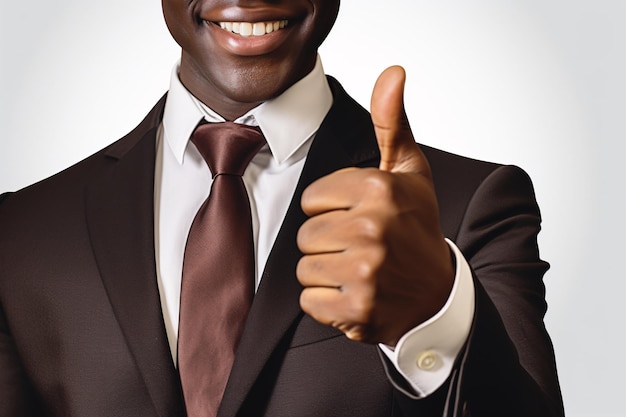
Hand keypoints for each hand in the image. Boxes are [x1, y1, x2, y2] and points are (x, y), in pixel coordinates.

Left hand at [296, 66, 453, 345]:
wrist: (437, 294)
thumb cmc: (417, 227)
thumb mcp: (409, 172)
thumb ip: (392, 122)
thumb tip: (393, 71)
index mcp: (380, 189)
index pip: (312, 198)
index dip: (332, 209)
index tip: (360, 217)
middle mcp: (373, 228)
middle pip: (306, 233)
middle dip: (328, 241)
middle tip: (362, 248)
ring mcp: (366, 271)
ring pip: (305, 267)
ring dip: (326, 271)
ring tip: (358, 270)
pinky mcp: (358, 308)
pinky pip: (310, 301)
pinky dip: (327, 302)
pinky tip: (356, 294)